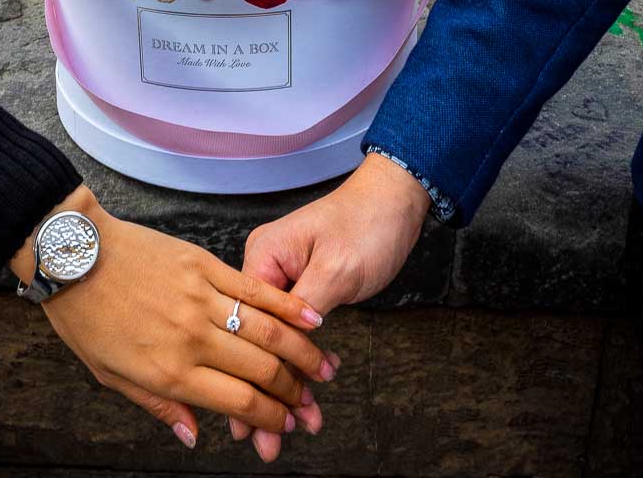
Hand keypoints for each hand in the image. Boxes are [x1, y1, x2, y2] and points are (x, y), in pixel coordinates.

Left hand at [10, 186, 329, 448]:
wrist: (75, 255)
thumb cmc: (87, 316)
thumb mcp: (112, 377)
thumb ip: (159, 406)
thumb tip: (193, 435)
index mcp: (170, 371)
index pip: (237, 403)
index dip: (270, 419)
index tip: (286, 425)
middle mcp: (192, 338)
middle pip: (260, 370)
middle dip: (293, 391)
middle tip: (310, 402)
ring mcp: (200, 298)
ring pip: (266, 330)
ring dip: (301, 352)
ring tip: (323, 368)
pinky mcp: (203, 264)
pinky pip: (252, 288)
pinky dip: (286, 304)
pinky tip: (310, 317)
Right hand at [228, 154, 429, 460]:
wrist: (396, 201)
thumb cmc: (367, 223)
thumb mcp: (336, 267)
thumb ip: (306, 307)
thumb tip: (282, 350)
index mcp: (261, 256)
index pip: (246, 324)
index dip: (251, 375)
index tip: (252, 421)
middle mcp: (264, 268)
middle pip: (256, 340)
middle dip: (264, 393)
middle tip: (267, 441)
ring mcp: (282, 281)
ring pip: (274, 343)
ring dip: (285, 386)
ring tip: (293, 429)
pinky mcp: (301, 292)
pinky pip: (293, 335)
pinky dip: (300, 366)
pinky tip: (307, 398)